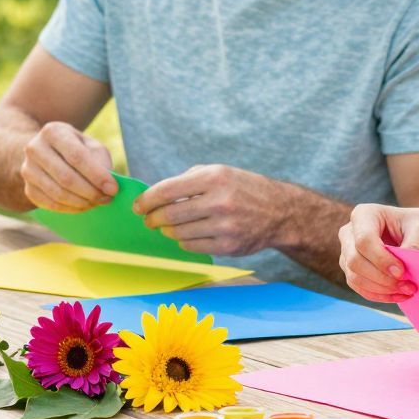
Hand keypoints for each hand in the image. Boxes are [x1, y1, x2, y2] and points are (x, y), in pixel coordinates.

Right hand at [22, 121, 116, 212]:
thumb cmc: (74, 148)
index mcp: (53, 132)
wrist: (44, 152)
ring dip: (82, 202)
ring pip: (58, 193)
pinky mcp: (28, 188)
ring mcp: (27, 169)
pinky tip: (83, 206)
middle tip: (107, 199)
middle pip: (66, 177)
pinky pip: (51, 204)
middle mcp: (35, 148)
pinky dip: (70, 209)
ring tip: (97, 202)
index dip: (97, 175)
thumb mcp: (89, 145)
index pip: (76, 156)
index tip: (113, 188)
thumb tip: (109, 186)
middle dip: (90, 192)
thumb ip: (100, 161)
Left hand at [134, 165, 287, 258]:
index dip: (147, 200)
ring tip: (166, 227)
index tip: (138, 206)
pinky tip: (185, 235)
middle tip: (148, 220)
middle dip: (153, 218)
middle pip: (171, 214)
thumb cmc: (243, 189)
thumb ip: (189, 180)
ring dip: (167, 231)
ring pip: (179, 233)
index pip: (168, 190)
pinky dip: (183, 241)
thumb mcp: (220, 172)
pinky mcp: (228, 246)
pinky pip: (192, 246)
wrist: (280, 212)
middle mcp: (220, 201)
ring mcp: (225, 226)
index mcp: (215, 177)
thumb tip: (156, 194)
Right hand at [338, 204, 418, 301]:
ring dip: (382, 289)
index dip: (380, 259)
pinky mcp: (351, 270)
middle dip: (381, 278)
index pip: (364, 240)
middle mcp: (349, 232)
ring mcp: (347, 252)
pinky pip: (359, 288)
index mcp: (364, 214)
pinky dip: (380, 295)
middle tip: (408, 285)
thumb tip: (404, 265)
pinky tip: (400, 295)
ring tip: (408, 290)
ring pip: (355, 277)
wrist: (418, 234)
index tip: (402, 272)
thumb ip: (414, 243)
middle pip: (355, 261)